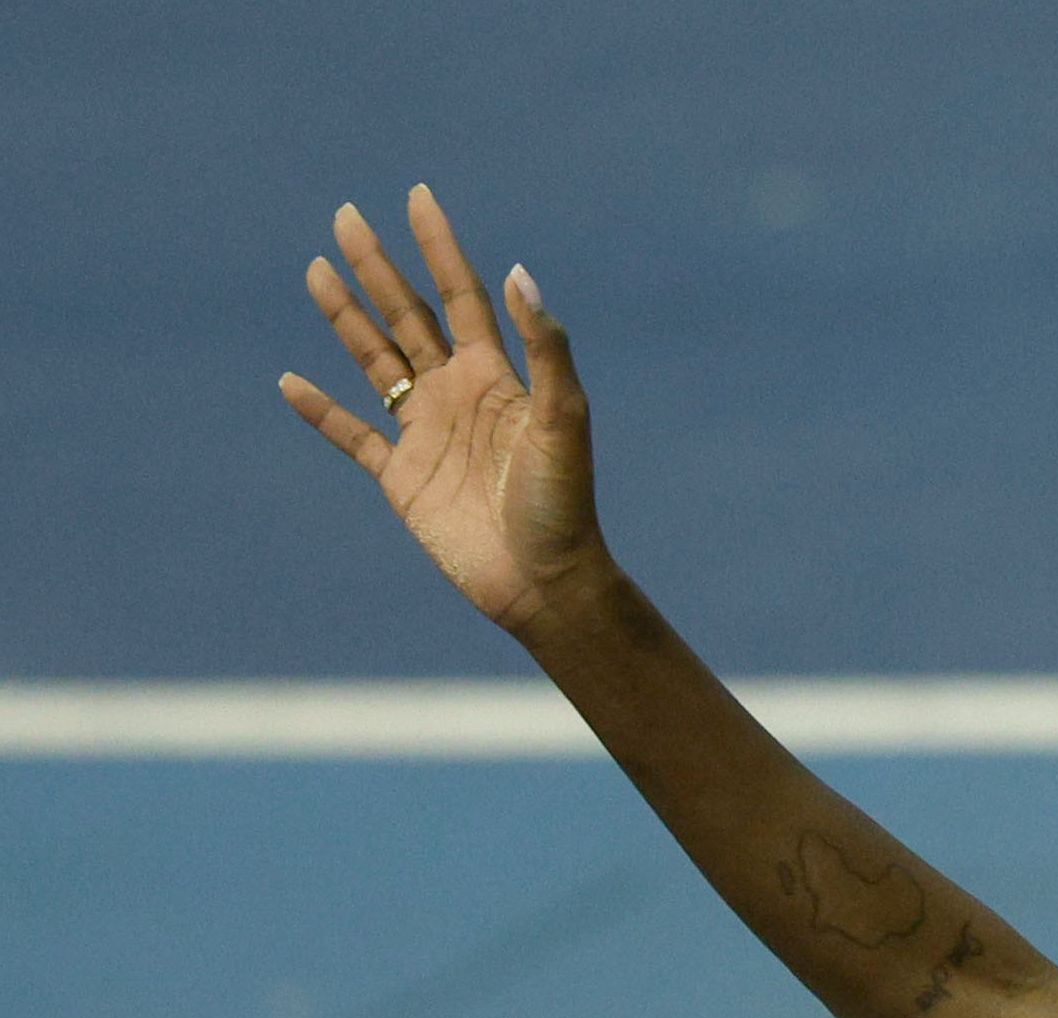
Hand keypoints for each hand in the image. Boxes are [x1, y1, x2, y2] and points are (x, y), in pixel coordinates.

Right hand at [279, 186, 605, 633]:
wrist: (545, 580)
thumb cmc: (564, 502)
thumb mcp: (565, 418)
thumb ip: (544, 348)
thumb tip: (518, 272)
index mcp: (498, 376)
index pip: (461, 295)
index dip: (439, 246)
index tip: (417, 196)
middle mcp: (457, 394)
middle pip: (407, 316)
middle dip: (378, 267)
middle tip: (345, 215)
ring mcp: (426, 433)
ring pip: (375, 360)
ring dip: (346, 318)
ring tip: (316, 270)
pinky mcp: (402, 478)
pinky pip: (353, 435)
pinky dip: (321, 410)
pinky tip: (290, 381)